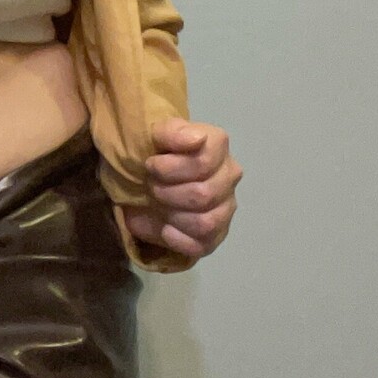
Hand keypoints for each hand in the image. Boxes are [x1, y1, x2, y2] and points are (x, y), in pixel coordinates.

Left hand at [120, 118, 240, 261]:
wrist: (148, 176)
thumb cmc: (155, 152)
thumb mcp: (155, 134)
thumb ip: (172, 132)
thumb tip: (196, 140)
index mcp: (218, 146)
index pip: (203, 162)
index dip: (170, 168)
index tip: (150, 165)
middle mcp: (229, 176)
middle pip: (203, 195)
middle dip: (167, 193)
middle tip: (150, 187)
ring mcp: (226, 207)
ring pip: (206, 222)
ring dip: (173, 216)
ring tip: (157, 206)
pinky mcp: (216, 234)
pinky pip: (203, 245)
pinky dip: (179, 240)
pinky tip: (165, 229)